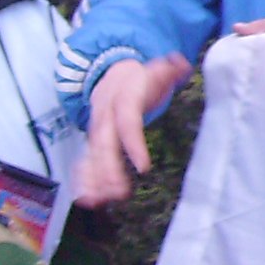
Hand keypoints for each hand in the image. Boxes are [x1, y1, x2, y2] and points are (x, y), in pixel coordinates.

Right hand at [74, 52, 193, 206]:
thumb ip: (170, 69)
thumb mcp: (156, 69)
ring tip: (97, 201)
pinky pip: (86, 159)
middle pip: (105, 143)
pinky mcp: (94, 140)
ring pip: (92, 155)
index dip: (133, 144)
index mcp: (122, 98)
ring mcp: (97, 128)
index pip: (127, 122)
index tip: (143, 166)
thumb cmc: (140, 78)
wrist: (113, 73)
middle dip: (108, 169)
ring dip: (94, 179)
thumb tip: (180, 63)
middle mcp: (105, 115)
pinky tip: (87, 198)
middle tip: (117, 192)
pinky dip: (84, 178)